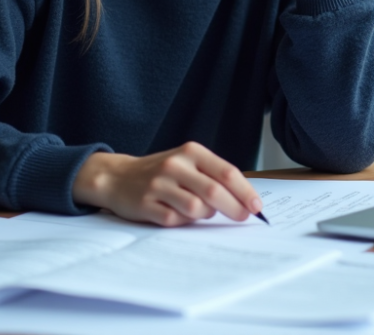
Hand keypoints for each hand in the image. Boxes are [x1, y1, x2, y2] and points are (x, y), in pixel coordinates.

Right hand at [71, 141, 263, 226]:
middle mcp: (175, 165)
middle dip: (234, 208)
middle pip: (214, 191)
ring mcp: (159, 185)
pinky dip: (183, 221)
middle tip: (243, 217)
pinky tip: (179, 214)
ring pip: (197, 208)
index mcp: (190, 151)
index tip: (257, 206)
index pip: (225, 172)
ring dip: (206, 215)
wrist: (117, 176)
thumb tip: (245, 199)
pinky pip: (175, 220)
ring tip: (202, 211)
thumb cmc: (161, 172)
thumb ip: (212, 175)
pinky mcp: (146, 204)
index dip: (245, 191)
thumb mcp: (187, 162)